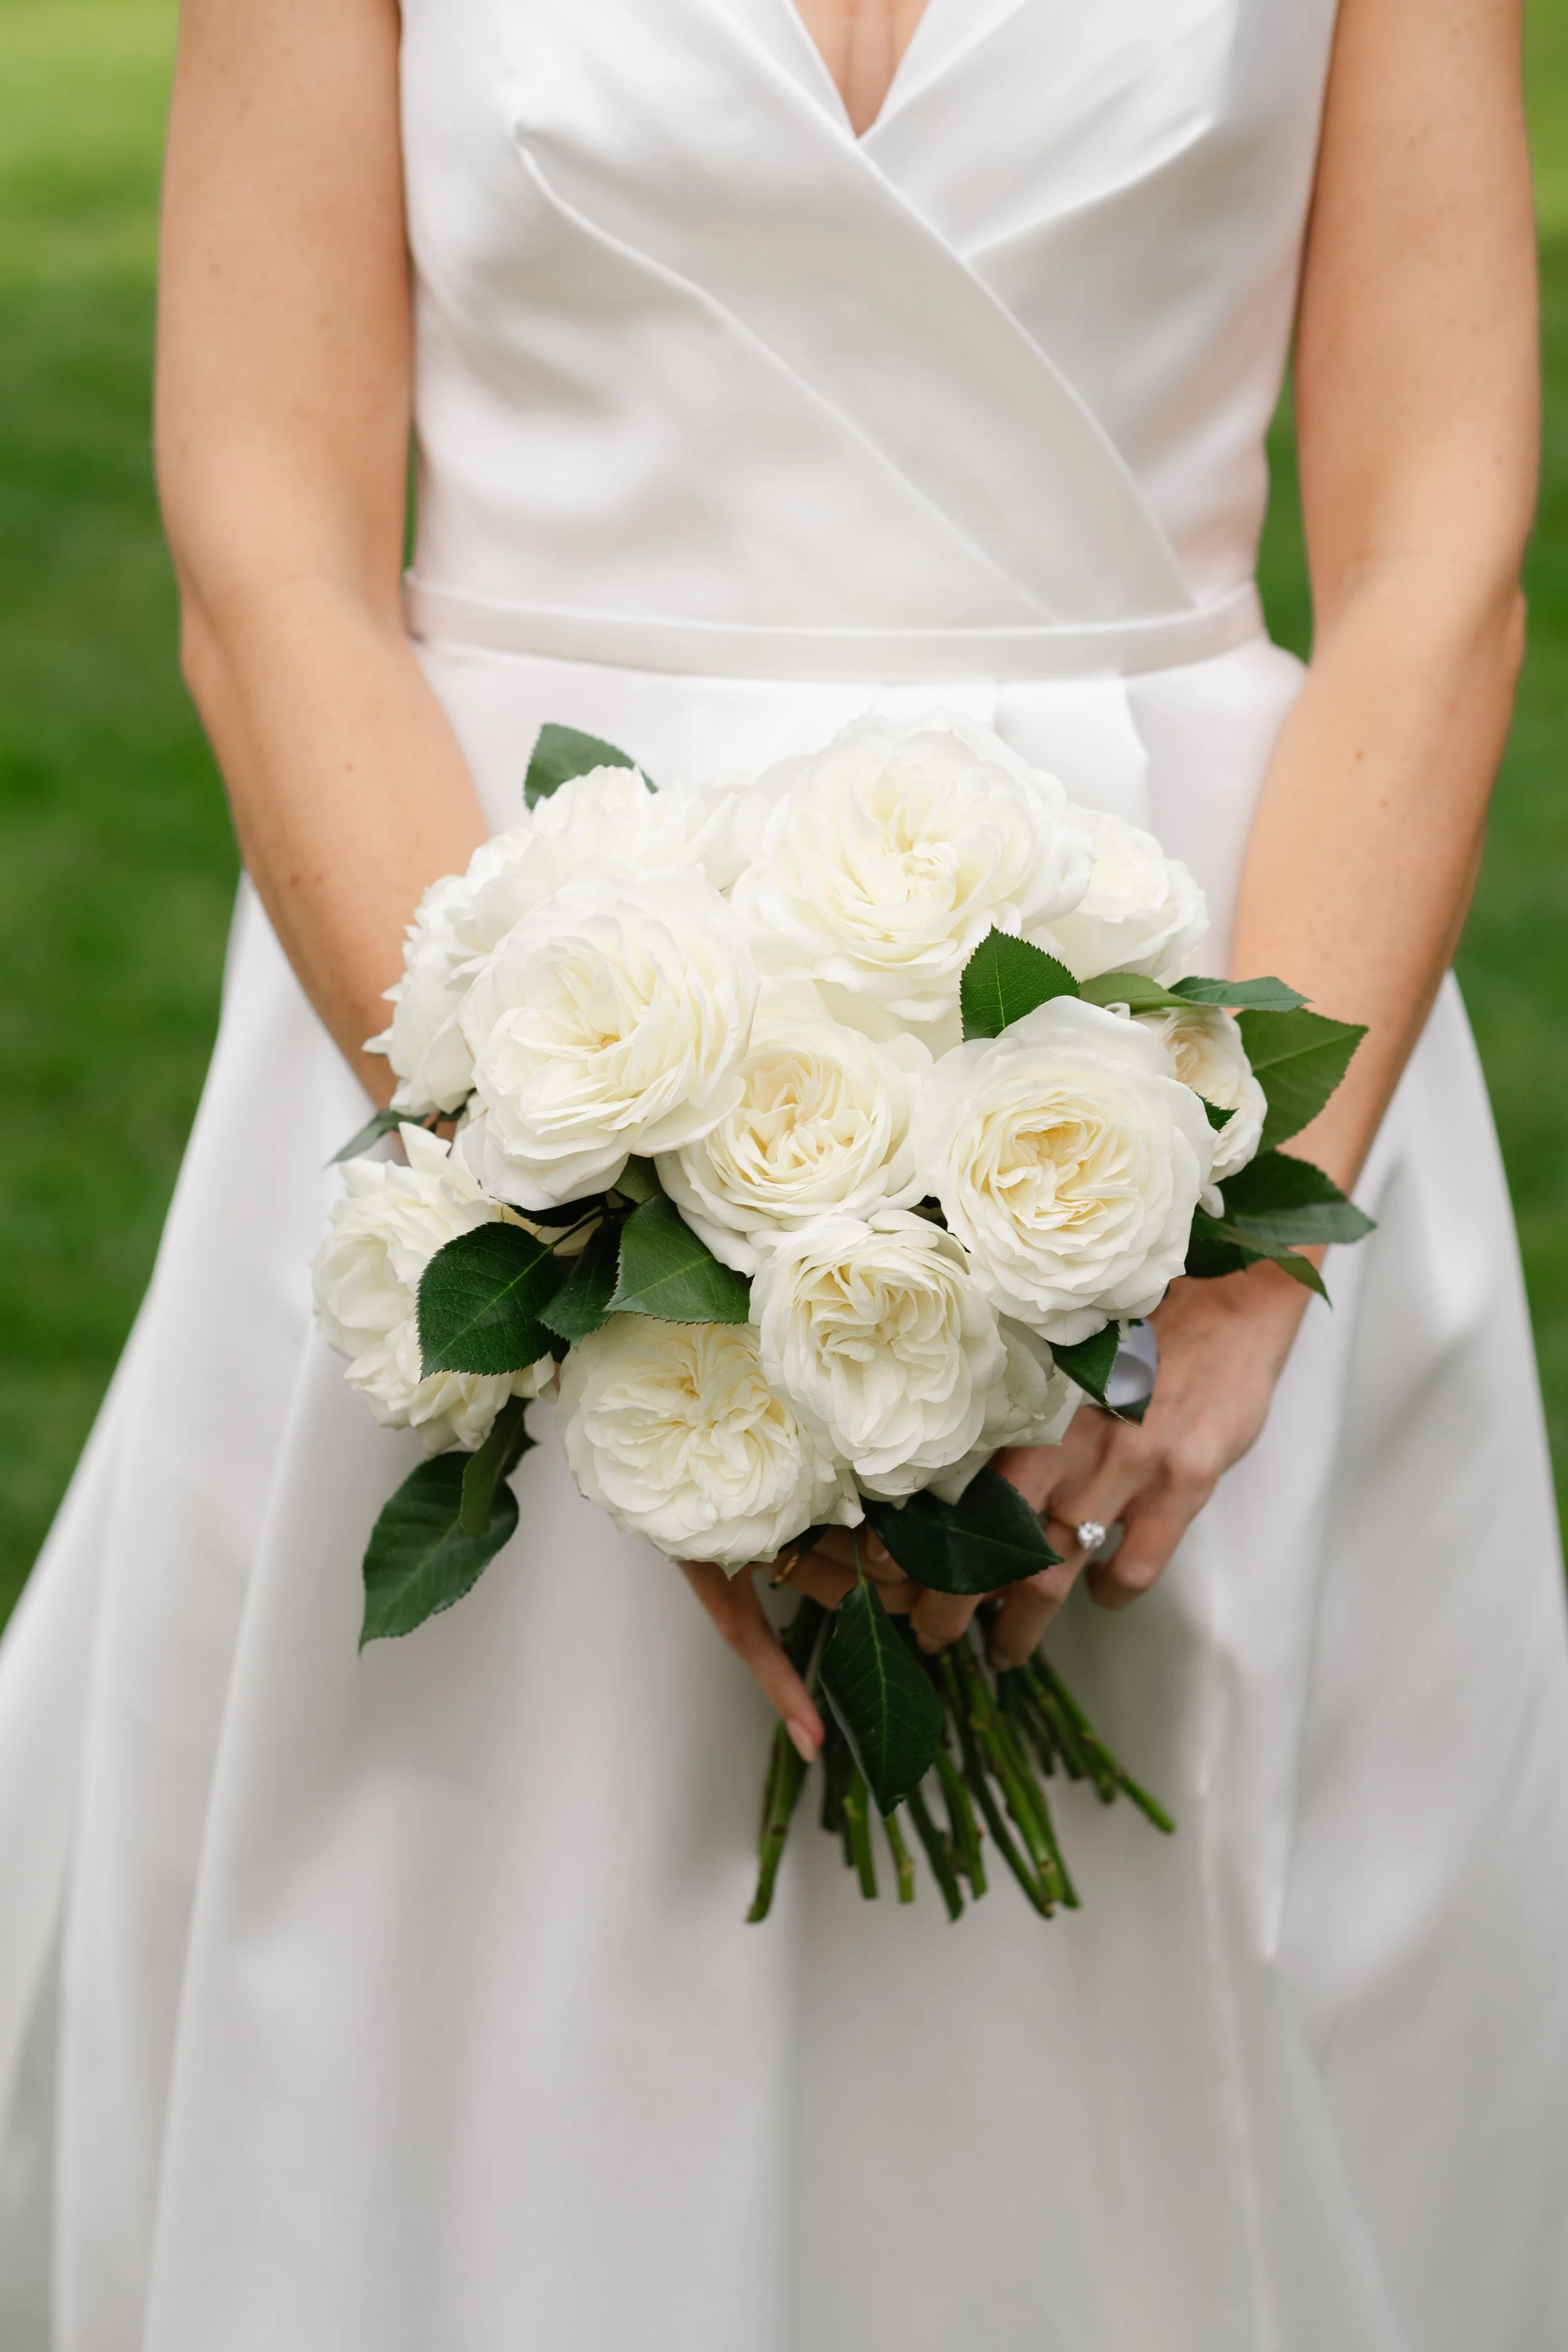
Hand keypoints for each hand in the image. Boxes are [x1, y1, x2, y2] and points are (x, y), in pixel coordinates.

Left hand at [683, 1260, 1312, 1739]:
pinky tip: (1101, 1595)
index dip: (916, 1544)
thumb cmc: (1140, 1312)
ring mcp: (1129, 1463)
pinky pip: (1136, 1563)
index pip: (953, 1490)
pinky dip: (1111, 1591)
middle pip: (993, 1546)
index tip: (886, 1578)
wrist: (1236, 1289)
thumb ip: (1024, 1401)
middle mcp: (1067, 1438)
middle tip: (931, 1637)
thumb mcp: (1067, 1348)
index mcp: (1028, 1404)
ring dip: (1022, 1621)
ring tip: (1004, 1649)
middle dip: (953, 1606)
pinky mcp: (1185, 1480)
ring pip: (1055, 1568)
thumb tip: (958, 1449)